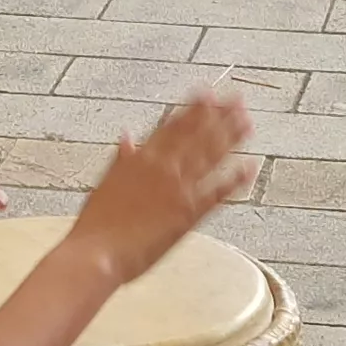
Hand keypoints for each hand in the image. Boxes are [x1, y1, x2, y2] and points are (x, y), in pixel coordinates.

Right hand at [67, 89, 256, 275]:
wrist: (95, 253)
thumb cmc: (95, 224)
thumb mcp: (105, 183)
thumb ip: (122, 159)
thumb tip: (127, 137)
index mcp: (140, 158)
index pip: (172, 125)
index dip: (193, 107)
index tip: (208, 92)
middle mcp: (162, 167)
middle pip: (196, 134)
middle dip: (219, 114)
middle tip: (237, 99)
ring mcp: (177, 190)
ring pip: (209, 156)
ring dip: (230, 137)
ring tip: (247, 122)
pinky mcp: (187, 214)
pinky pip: (217, 193)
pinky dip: (235, 179)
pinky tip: (250, 166)